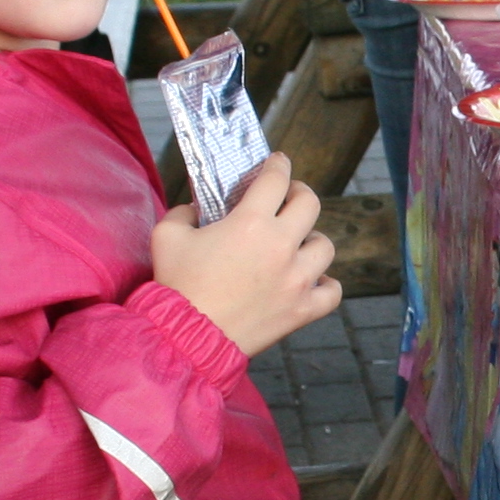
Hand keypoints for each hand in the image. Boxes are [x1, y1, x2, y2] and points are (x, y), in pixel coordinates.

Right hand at [150, 153, 341, 354]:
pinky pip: (333, 291)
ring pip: (324, 246)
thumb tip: (196, 208)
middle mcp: (281, 246)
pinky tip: (313, 280)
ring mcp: (297, 280)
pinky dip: (327, 284)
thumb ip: (183, 212)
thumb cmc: (176, 285)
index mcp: (251, 222)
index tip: (278, 163)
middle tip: (290, 197)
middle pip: (310, 204)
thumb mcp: (167, 236)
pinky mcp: (302, 310)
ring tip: (297, 243)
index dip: (278, 165)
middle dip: (300, 194)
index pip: (276, 179)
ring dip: (312, 240)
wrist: (186, 337)